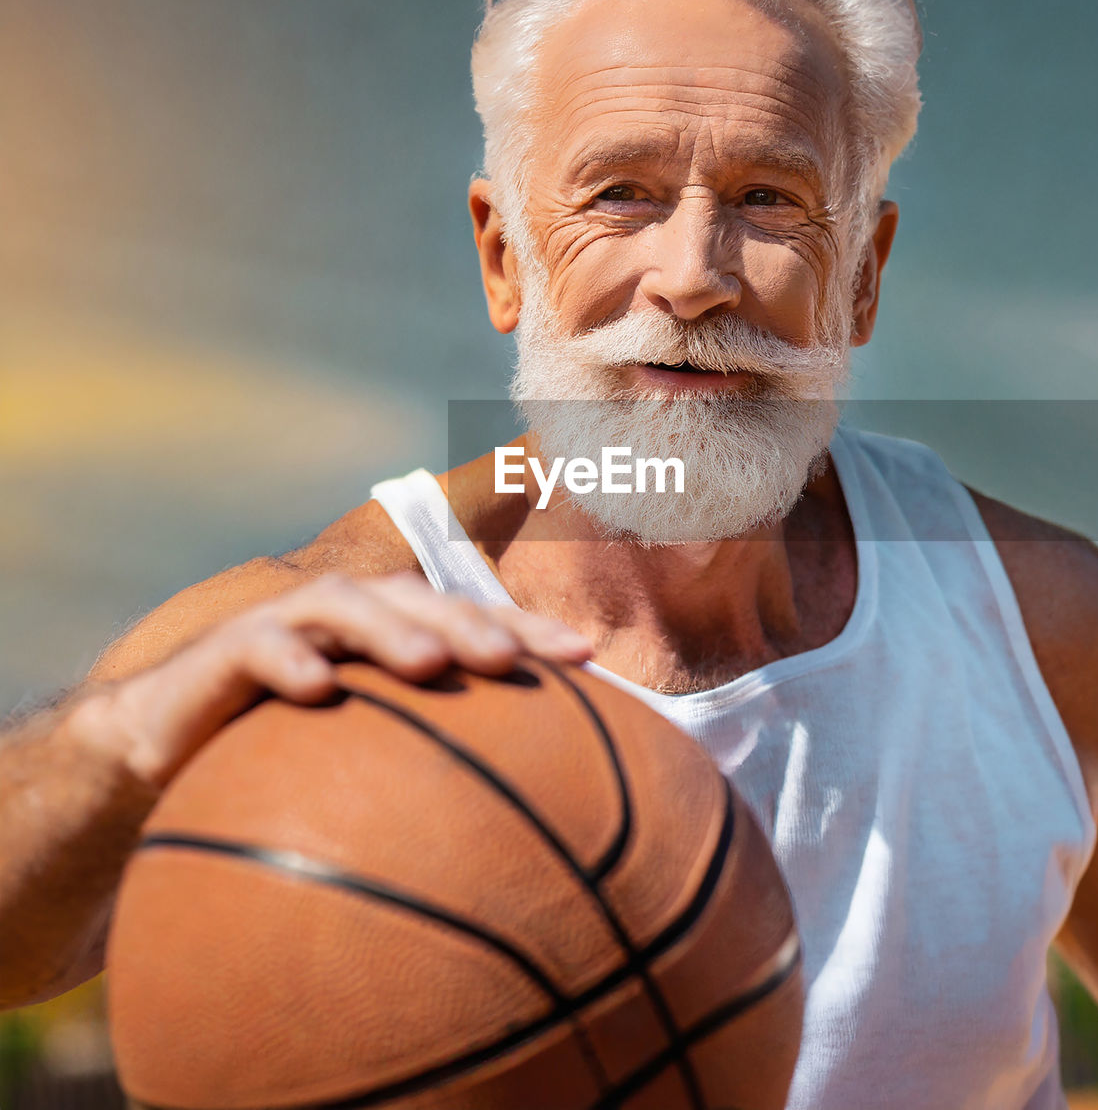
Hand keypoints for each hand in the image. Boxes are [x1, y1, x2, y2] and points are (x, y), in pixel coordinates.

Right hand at [66, 573, 592, 790]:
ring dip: (391, 628)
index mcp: (396, 635)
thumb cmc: (289, 756)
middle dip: (470, 622)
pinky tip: (317, 691)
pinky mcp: (225, 652)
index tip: (590, 659)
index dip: (529, 631)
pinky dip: (287, 662)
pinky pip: (257, 648)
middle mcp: (350, 618)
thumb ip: (438, 770)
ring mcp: (290, 625)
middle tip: (513, 661)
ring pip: (345, 605)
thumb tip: (539, 837)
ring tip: (430, 663)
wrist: (167, 750)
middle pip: (421, 601)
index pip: (473, 622)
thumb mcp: (370, 761)